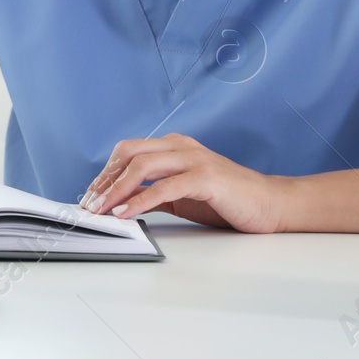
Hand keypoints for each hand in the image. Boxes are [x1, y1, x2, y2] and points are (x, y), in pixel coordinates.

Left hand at [78, 132, 284, 232]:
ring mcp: (194, 159)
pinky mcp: (206, 177)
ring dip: (116, 189)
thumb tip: (120, 202)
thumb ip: (154, 193)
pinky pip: (165, 187)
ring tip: (102, 209)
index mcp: (174, 147)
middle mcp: (181, 147)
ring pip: (143, 166)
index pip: (128, 151)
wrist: (269, 204)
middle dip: (105, 179)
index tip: (91, 195)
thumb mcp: (181, 195)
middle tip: (90, 204)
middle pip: (130, 154)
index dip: (105, 173)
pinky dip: (141, 200)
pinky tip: (126, 212)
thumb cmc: (226, 199)